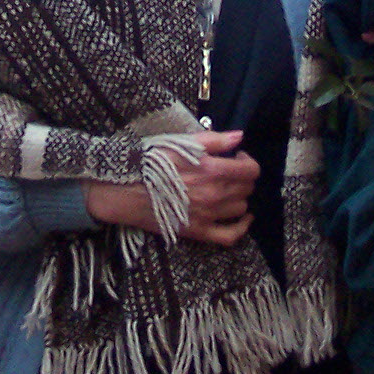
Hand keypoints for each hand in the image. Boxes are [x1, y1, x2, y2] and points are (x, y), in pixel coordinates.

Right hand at [85, 129, 259, 246]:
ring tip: (229, 189)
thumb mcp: (182, 142)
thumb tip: (240, 137)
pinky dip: (242, 228)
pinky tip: (244, 218)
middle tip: (231, 171)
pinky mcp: (198, 232)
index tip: (237, 157)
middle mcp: (214, 194)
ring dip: (239, 197)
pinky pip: (230, 236)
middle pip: (247, 188)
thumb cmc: (151, 161)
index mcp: (212, 170)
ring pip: (241, 208)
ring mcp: (207, 216)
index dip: (248, 161)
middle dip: (243, 177)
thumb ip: (215, 140)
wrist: (124, 188)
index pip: (250, 170)